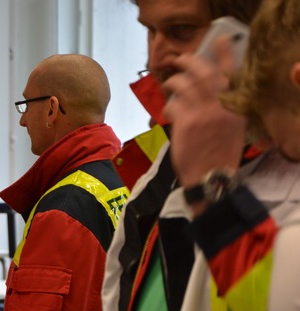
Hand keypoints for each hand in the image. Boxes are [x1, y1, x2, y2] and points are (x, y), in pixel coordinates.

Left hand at [162, 38, 245, 188]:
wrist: (211, 177)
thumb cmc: (220, 155)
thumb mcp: (232, 128)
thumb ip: (224, 108)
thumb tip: (208, 92)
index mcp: (235, 106)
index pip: (231, 73)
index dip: (224, 55)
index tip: (218, 41)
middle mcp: (221, 106)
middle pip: (204, 72)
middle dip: (189, 61)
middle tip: (179, 59)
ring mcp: (203, 113)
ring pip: (184, 85)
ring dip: (173, 82)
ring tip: (169, 85)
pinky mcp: (186, 123)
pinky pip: (173, 104)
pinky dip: (168, 106)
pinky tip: (167, 112)